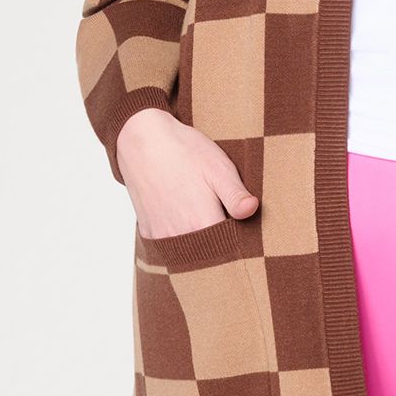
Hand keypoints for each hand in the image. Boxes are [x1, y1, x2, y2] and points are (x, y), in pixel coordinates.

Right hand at [117, 107, 259, 240]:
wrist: (143, 140)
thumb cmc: (184, 151)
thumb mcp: (218, 168)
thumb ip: (236, 195)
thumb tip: (252, 211)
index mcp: (202, 223)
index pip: (230, 248)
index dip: (241, 241)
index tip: (247, 231)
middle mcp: (180, 236)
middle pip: (209, 255)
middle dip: (222, 246)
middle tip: (228, 224)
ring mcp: (161, 236)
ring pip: (189, 254)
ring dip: (201, 244)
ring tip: (207, 221)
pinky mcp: (148, 232)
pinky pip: (170, 247)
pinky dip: (182, 240)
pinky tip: (187, 221)